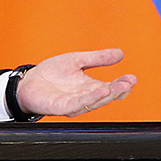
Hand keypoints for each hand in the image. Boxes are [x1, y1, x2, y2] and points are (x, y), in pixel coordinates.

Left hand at [14, 49, 136, 117]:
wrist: (27, 82)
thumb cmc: (51, 74)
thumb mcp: (77, 60)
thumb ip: (97, 58)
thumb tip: (120, 53)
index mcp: (90, 87)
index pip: (111, 88)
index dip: (123, 84)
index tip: (133, 78)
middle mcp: (84, 97)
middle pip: (106, 96)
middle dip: (119, 90)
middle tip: (130, 82)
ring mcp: (73, 104)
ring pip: (94, 101)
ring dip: (108, 95)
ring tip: (120, 87)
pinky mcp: (61, 107)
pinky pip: (78, 104)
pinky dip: (90, 98)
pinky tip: (100, 92)